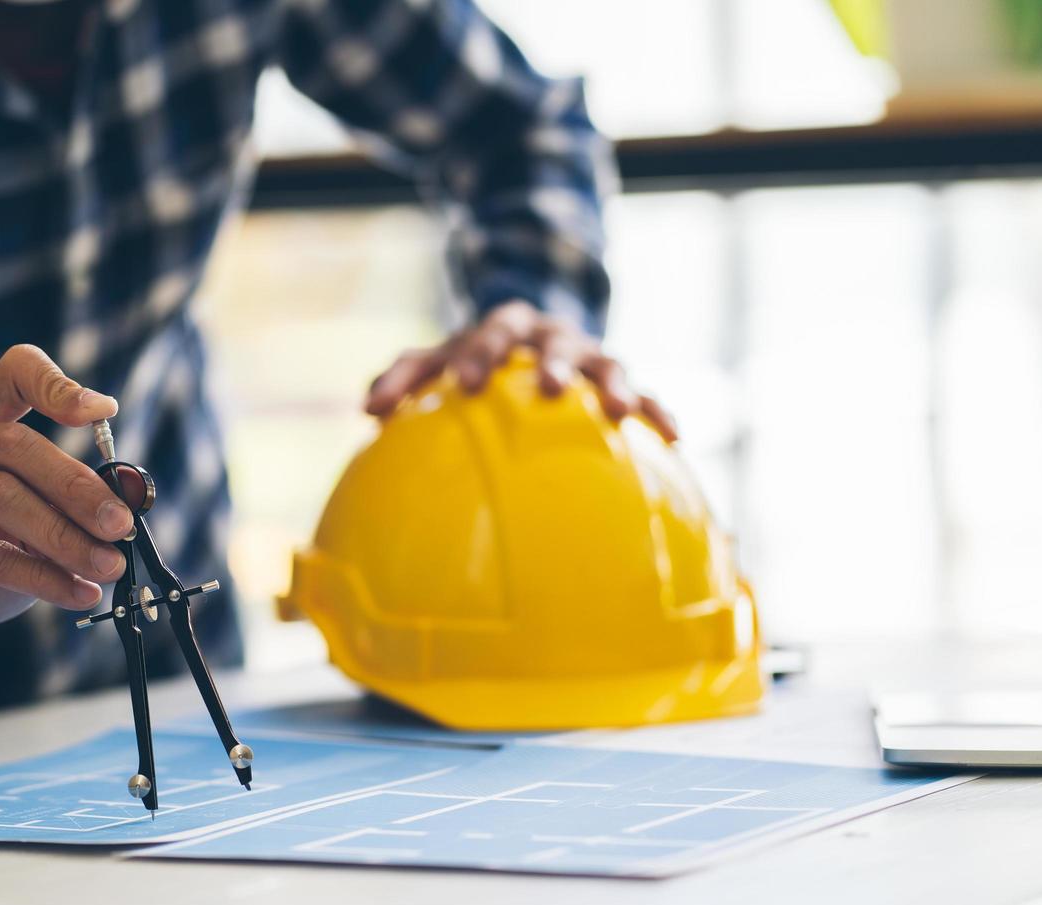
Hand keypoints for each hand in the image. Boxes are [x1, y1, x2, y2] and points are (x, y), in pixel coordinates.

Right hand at [0, 345, 132, 665]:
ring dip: (65, 537)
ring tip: (108, 565)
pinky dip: (39, 577)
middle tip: (122, 525)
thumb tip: (134, 493)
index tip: (104, 413)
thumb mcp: (36, 526)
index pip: (12, 372)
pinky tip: (76, 593)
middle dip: (77, 488)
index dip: (57, 385)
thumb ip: (76, 505)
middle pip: (14, 445)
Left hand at [364, 300, 677, 441]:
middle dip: (554, 363)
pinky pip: (647, 394)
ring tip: (618, 411)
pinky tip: (675, 438)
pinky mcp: (620, 379)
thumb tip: (366, 409)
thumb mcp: (438, 362)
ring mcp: (590, 355)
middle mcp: (550, 336)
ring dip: (614, 384)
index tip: (464, 384)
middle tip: (552, 389)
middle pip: (555, 342)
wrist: (534, 334)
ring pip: (607, 363)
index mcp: (503, 329)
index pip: (486, 335)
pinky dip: (659, 411)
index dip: (476, 356)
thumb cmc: (474, 361)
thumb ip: (403, 379)